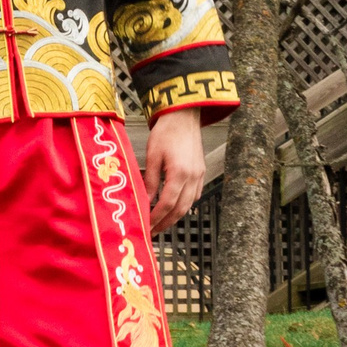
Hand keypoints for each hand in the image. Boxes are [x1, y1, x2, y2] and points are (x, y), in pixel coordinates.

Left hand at [143, 106, 204, 233]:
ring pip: (189, 204)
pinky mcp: (201, 171)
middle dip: (166, 222)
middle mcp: (193, 177)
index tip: (146, 226)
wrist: (183, 115)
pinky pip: (195, 195)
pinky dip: (184, 204)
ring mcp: (199, 175)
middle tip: (153, 231)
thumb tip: (145, 200)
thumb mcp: (152, 155)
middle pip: (180, 209)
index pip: (167, 204)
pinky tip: (175, 206)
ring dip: (175, 216)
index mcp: (179, 173)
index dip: (156, 218)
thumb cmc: (166, 132)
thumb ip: (150, 180)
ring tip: (161, 222)